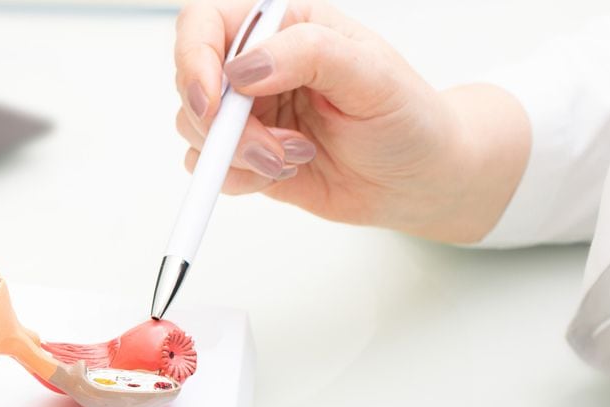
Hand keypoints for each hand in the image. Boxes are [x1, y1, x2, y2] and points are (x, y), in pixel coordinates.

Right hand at [174, 0, 529, 242]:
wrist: (417, 179)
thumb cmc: (407, 118)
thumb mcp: (372, 75)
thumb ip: (311, 55)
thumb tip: (247, 66)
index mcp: (283, 26)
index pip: (205, 23)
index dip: (193, 58)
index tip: (212, 102)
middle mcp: (257, 64)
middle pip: (191, 81)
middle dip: (222, 124)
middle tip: (271, 147)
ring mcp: (247, 112)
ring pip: (194, 129)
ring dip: (238, 154)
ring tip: (294, 157)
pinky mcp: (244, 154)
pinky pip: (211, 167)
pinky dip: (239, 178)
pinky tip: (285, 172)